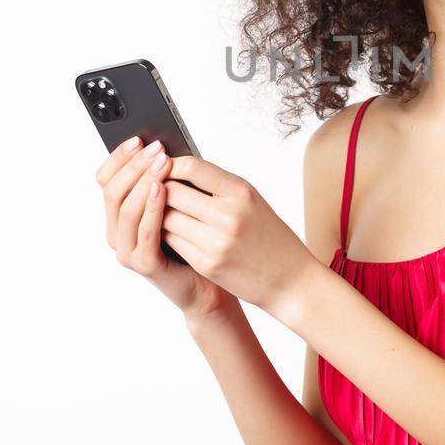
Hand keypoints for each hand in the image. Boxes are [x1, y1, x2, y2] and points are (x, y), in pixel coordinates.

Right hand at [97, 136, 233, 320]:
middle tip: (156, 148)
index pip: (106, 179)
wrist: (208, 280)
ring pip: (126, 209)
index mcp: (119, 214)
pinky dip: (152, 207)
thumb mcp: (177, 202)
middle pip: (112, 191)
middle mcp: (116, 232)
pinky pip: (144, 230)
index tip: (138, 138)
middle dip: (134, 165)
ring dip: (144, 181)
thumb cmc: (194, 237)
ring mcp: (127, 249)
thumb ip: (165, 180)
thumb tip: (163, 145)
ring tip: (162, 163)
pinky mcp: (143, 263)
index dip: (119, 158)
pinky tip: (162, 189)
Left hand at [157, 153, 316, 315]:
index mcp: (241, 192)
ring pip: (166, 218)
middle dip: (159, 189)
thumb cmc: (271, 237)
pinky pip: (172, 242)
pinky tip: (171, 232)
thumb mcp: (252, 202)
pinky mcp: (206, 264)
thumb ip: (219, 187)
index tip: (164, 166)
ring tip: (162, 211)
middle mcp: (228, 215)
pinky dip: (167, 234)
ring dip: (160, 214)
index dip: (172, 165)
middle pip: (172, 192)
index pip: (192, 168)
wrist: (290, 280)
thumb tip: (179, 172)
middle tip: (153, 189)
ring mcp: (216, 242)